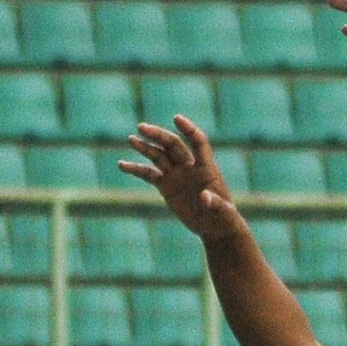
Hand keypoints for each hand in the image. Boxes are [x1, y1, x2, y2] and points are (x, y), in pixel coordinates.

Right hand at [119, 115, 247, 244]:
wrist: (214, 227)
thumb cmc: (224, 219)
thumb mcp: (224, 213)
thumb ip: (216, 203)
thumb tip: (204, 197)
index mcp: (206, 168)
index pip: (198, 142)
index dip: (189, 129)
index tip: (176, 118)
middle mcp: (190, 167)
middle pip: (173, 145)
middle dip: (158, 135)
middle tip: (141, 127)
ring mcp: (176, 175)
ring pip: (159, 156)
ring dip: (145, 147)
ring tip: (131, 139)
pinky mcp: (166, 186)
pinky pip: (148, 174)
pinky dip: (135, 169)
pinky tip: (122, 165)